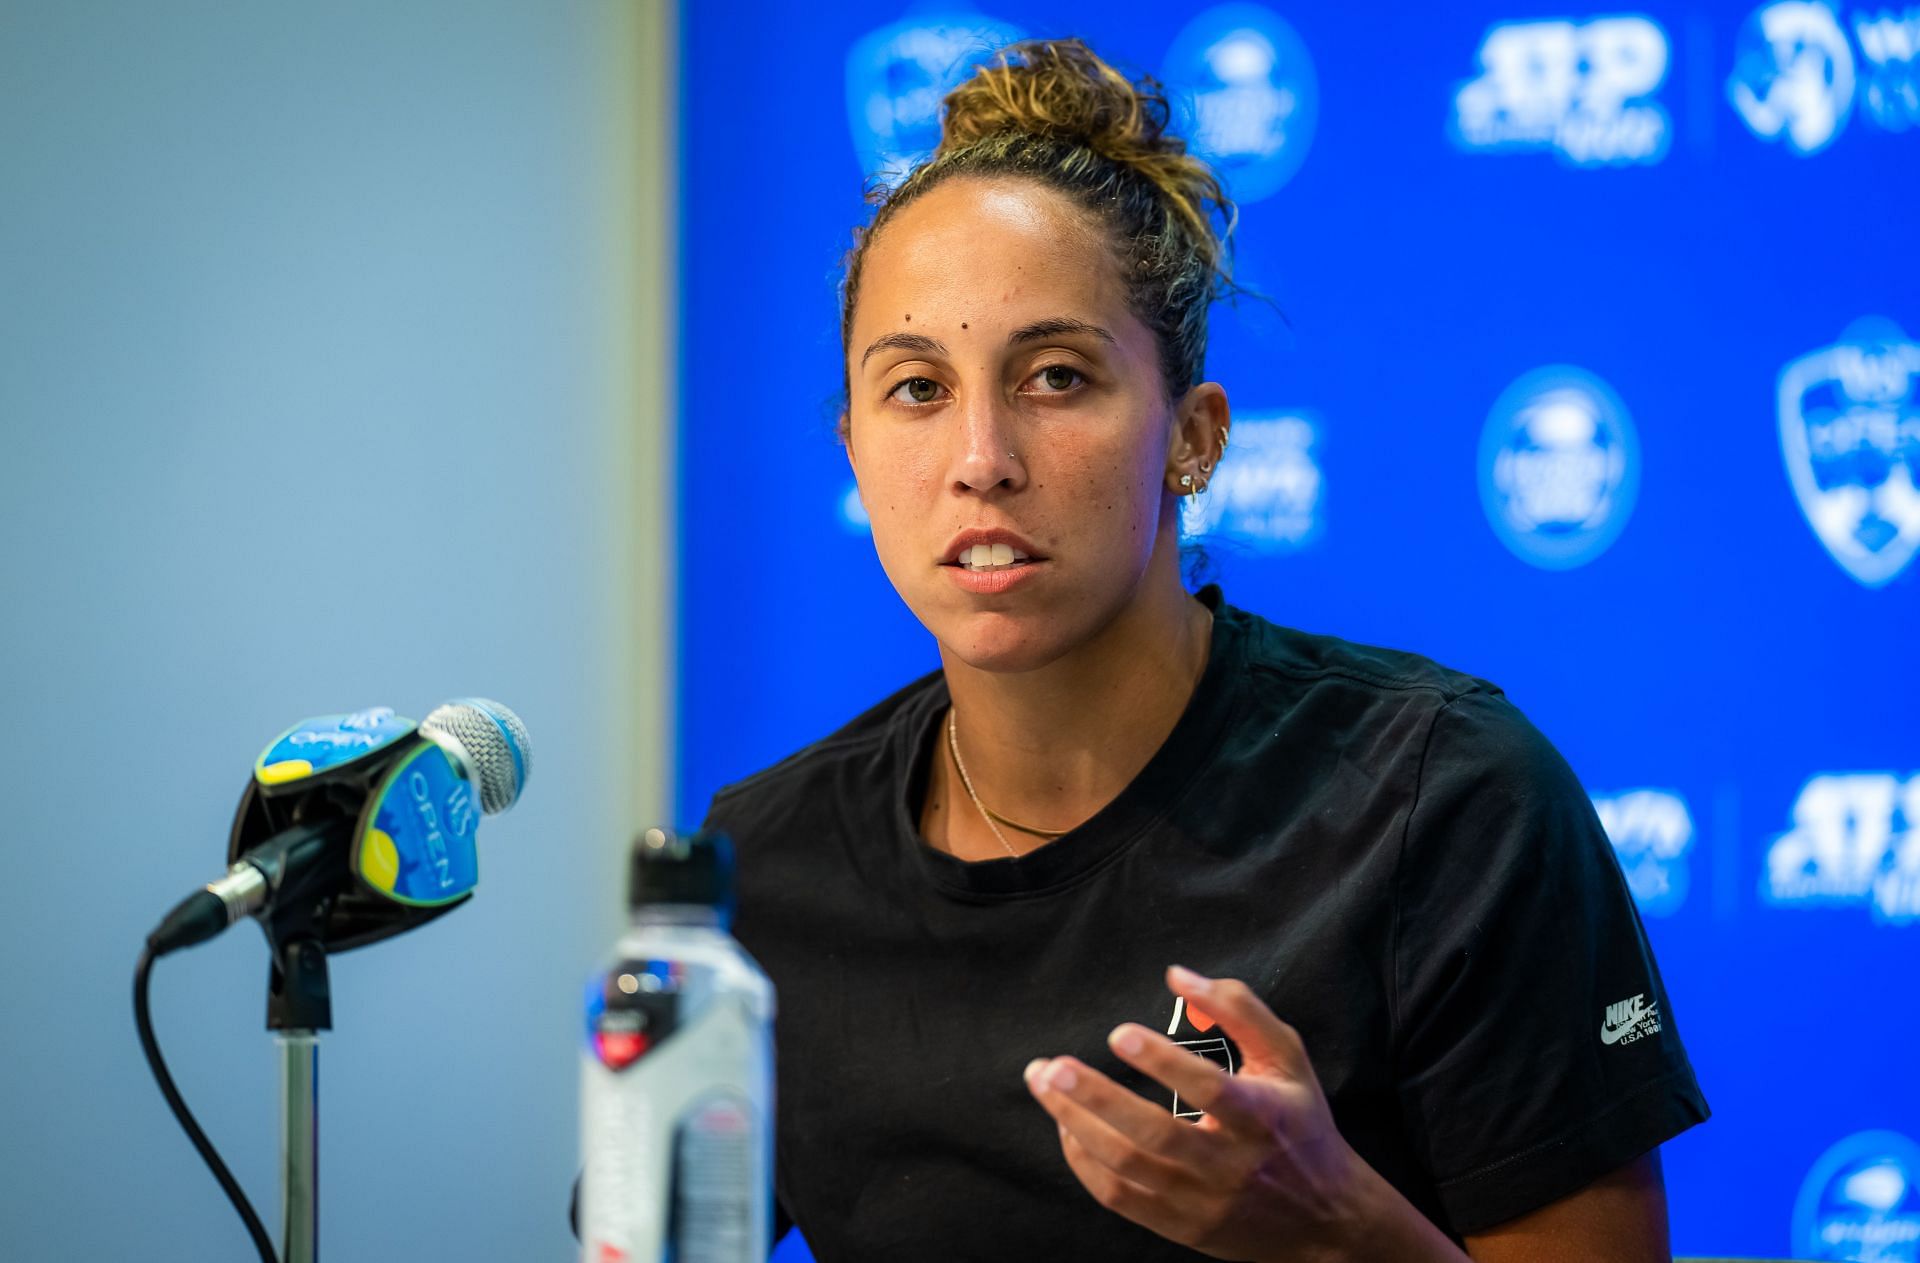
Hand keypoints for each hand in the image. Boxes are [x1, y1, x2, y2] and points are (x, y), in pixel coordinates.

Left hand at [1022, 965, 1421, 1262]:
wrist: (1328, 1221)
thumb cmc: (1300, 1125)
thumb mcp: (1286, 1058)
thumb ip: (1238, 1008)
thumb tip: (1177, 975)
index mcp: (1261, 1117)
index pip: (1209, 1090)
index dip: (1162, 1062)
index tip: (1118, 1033)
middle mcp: (1230, 1166)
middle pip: (1154, 1135)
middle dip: (1095, 1098)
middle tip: (1052, 1066)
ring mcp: (1202, 1202)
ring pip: (1126, 1168)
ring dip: (1076, 1124)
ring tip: (1045, 1084)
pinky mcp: (1181, 1227)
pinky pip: (1119, 1197)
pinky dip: (1084, 1162)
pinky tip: (1067, 1126)